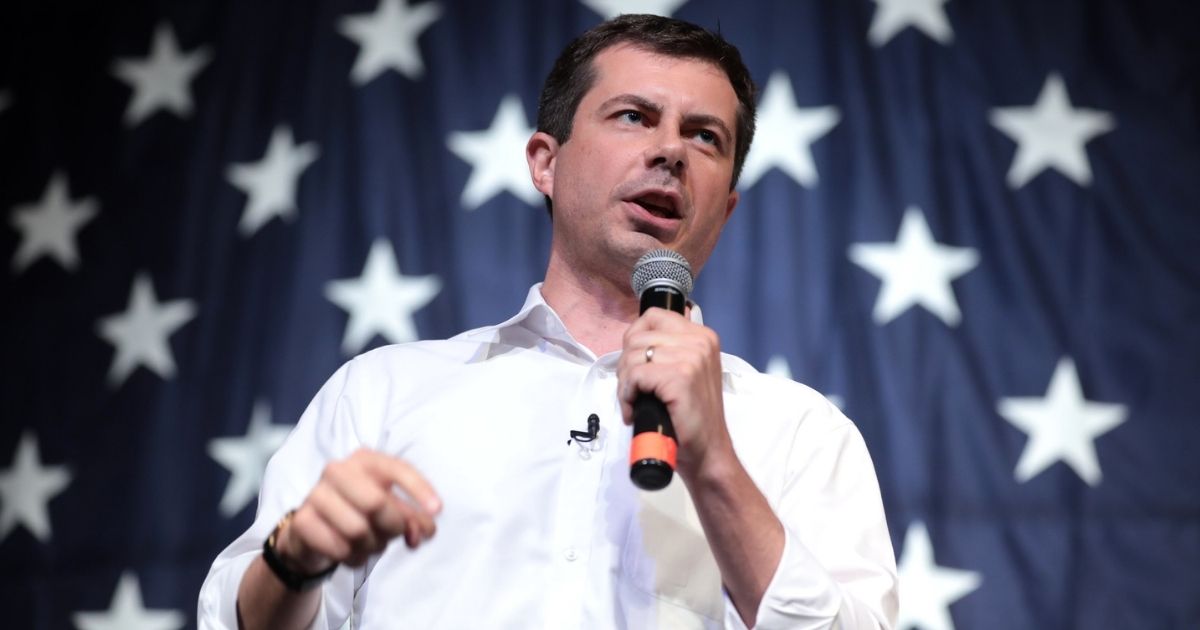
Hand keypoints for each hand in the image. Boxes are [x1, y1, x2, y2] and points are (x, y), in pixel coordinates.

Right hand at [275, 448, 441, 573]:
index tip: (437, 510)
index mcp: (365, 460)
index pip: (397, 468)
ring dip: (372, 546)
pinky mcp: (302, 520)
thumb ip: (414, 519)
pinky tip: (350, 551)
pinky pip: (339, 549)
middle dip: (392, 527)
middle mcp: (337, 470)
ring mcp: (316, 494)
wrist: (314, 533)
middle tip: (393, 536)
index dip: (420, 489)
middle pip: (377, 503)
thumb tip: (425, 531)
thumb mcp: (392, 512)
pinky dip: (353, 558)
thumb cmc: (360, 514)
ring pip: (358, 530)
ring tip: (369, 543)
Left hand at [617, 307, 732, 477]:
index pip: (653, 316)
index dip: (634, 338)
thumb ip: (669, 351)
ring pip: (633, 357)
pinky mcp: (680, 377)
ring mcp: (691, 357)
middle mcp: (699, 341)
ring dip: (625, 383)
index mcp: (702, 336)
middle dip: (626, 367)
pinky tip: (633, 409)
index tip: (634, 364)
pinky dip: (626, 394)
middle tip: (633, 391)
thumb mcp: (688, 372)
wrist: (708, 452)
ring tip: (634, 401)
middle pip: (637, 337)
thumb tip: (633, 341)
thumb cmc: (692, 417)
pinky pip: (635, 376)